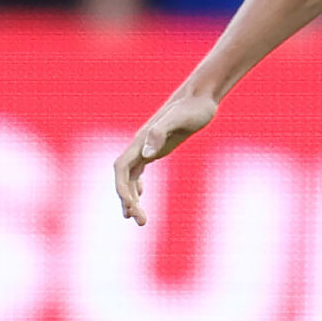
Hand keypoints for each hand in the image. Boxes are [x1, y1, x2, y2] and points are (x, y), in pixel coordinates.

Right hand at [112, 91, 219, 224]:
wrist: (200, 98)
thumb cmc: (193, 108)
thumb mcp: (180, 119)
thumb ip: (160, 132)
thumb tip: (146, 155)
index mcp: (141, 141)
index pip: (121, 169)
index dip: (121, 189)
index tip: (130, 208)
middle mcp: (140, 145)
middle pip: (124, 178)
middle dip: (129, 201)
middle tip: (141, 222)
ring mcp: (147, 147)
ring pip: (130, 177)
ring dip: (131, 198)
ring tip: (139, 221)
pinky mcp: (156, 148)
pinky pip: (138, 171)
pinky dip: (136, 186)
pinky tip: (141, 197)